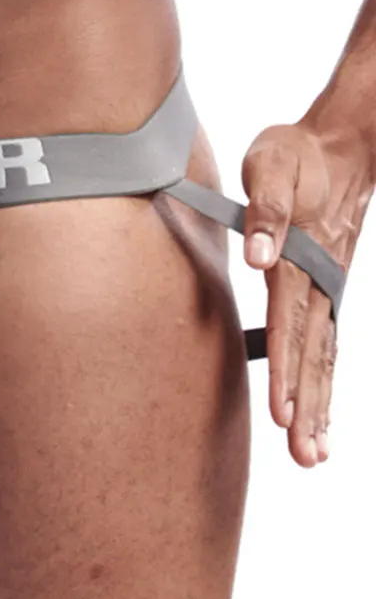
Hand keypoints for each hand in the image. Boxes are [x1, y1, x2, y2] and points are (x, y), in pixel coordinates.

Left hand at [241, 119, 371, 466]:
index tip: (281, 411)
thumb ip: (265, 212)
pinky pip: (328, 343)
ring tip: (314, 452)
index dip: (285, 368)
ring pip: (324, 354)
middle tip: (302, 455)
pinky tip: (320, 413)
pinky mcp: (330, 287)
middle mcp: (320, 279)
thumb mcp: (272, 167)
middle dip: (306, 405)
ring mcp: (330, 286)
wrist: (342, 143)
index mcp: (301, 255)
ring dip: (318, 403)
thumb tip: (257, 255)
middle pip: (312, 352)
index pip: (289, 321)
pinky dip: (324, 380)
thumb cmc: (296, 153)